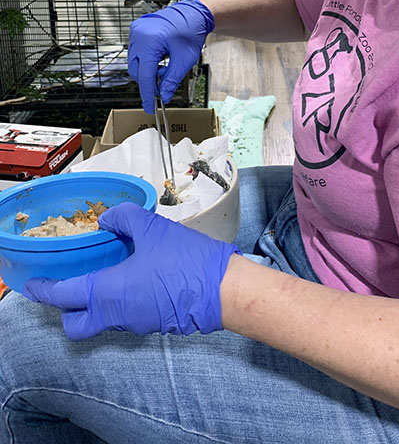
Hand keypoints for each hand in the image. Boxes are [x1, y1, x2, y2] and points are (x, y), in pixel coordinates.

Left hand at [23, 203, 239, 339]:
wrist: (223, 290)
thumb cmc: (187, 262)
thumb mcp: (151, 228)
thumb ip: (123, 218)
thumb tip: (108, 218)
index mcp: (108, 294)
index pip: (62, 296)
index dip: (42, 289)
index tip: (31, 284)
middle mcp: (117, 315)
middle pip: (75, 324)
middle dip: (65, 308)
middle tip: (66, 285)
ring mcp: (136, 324)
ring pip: (102, 320)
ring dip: (96, 302)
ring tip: (106, 271)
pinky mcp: (154, 323)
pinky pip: (126, 316)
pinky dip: (120, 301)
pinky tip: (134, 276)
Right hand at [128, 0, 214, 112]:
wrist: (193, 14)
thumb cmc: (191, 32)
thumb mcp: (184, 60)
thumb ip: (172, 80)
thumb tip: (164, 96)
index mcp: (150, 42)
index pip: (144, 75)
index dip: (148, 94)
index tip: (150, 107)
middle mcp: (139, 35)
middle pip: (136, 70)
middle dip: (148, 81)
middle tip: (163, 87)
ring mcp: (136, 31)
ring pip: (134, 62)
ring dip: (147, 70)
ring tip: (164, 68)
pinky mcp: (136, 30)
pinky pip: (136, 51)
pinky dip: (145, 60)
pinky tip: (159, 58)